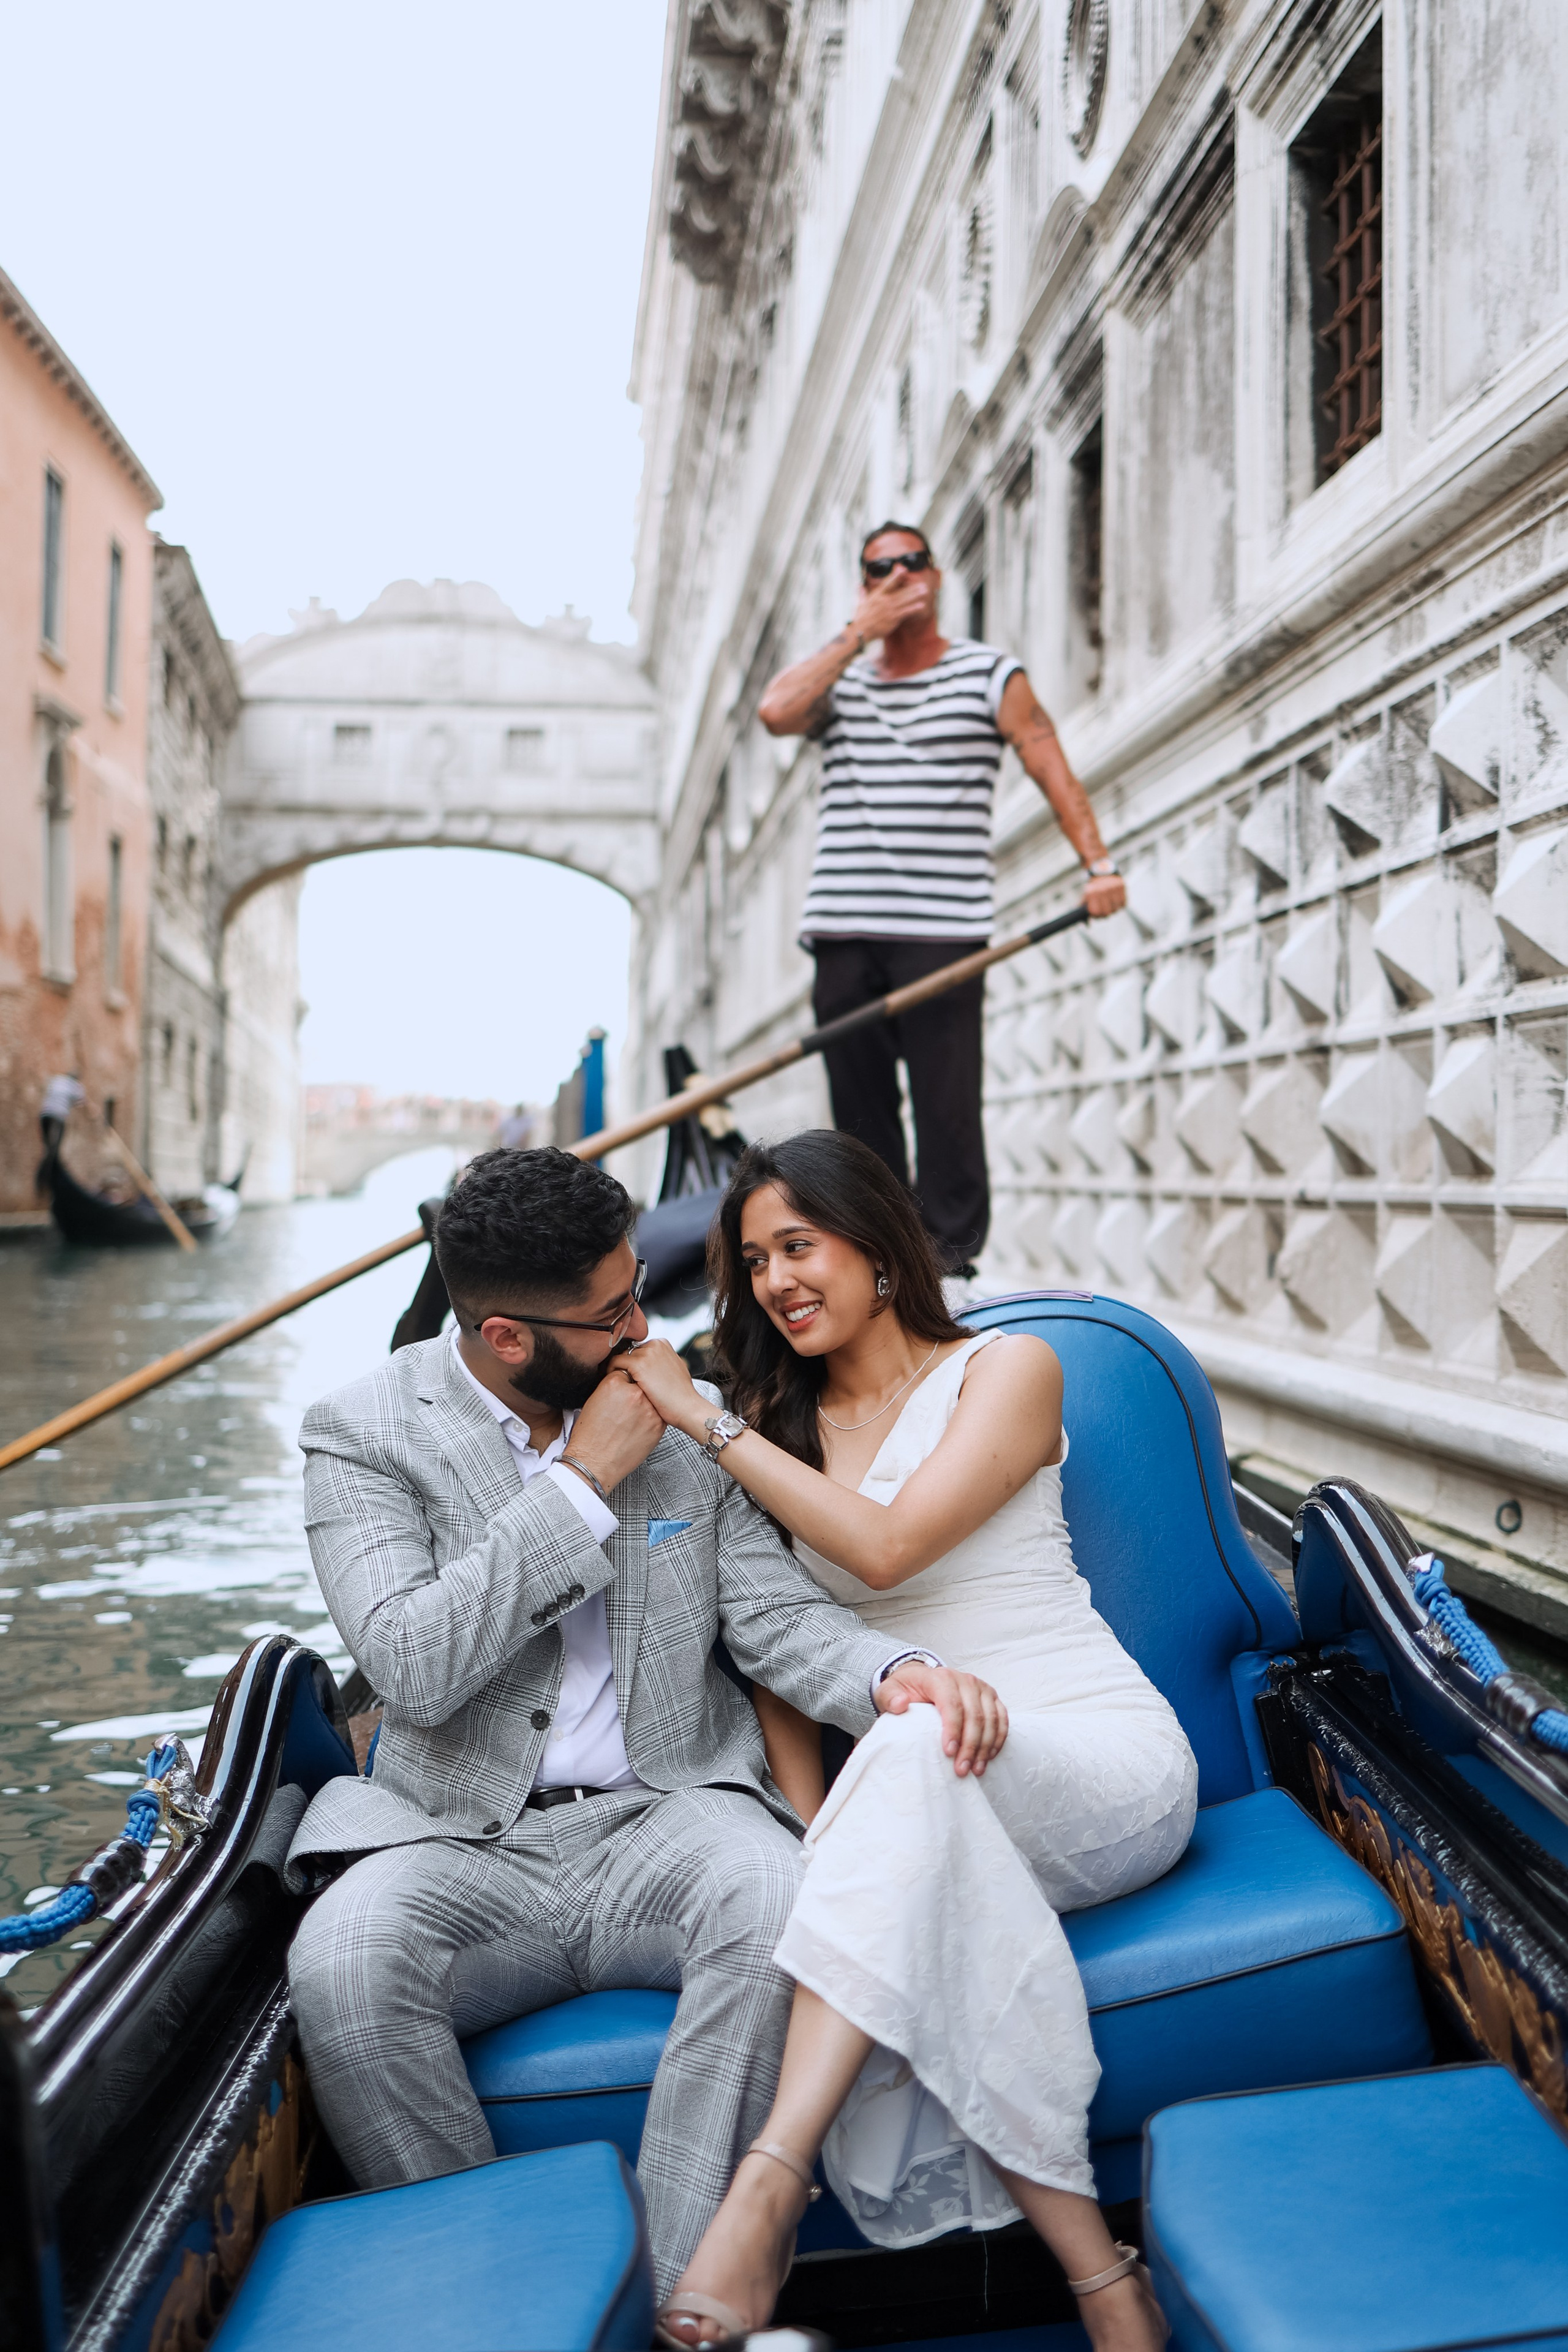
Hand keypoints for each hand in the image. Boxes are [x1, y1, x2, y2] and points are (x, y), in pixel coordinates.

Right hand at [566, 1364, 664, 1490]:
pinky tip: (637, 1426)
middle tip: (625, 1406)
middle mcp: (634, 1394)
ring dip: (645, 1404)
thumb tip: (624, 1380)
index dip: (622, 1382)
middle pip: (640, 1382)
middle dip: (635, 1391)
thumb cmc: (589, 1436)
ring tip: (630, 1418)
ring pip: (651, 1397)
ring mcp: (649, 1410)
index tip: (620, 1391)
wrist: (594, 1462)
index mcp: (614, 1384)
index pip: (625, 1371)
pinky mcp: (658, 1425)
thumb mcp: (593, 1401)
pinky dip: (650, 1418)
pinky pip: (658, 1413)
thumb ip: (612, 1387)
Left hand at [620, 1337, 706, 1435]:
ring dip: (619, 1368)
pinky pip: (616, 1362)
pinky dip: (612, 1371)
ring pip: (622, 1356)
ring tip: (620, 1383)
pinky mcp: (638, 1364)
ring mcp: (647, 1353)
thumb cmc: (681, 1393)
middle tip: (625, 1380)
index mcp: (663, 1343)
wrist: (686, 1406)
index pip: (640, 1349)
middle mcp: (655, 1344)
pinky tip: (615, 1382)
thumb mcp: (674, 1369)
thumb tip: (651, 1365)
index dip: (635, 1363)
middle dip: (627, 1365)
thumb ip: (662, 1362)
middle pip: (630, 1352)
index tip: (632, 1375)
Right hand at [850, 565, 932, 647]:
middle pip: (901, 592)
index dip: (895, 576)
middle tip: (922, 584)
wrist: (860, 631)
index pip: (887, 583)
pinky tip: (921, 605)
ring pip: (905, 601)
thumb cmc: (860, 618)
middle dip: (912, 588)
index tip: (903, 569)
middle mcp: (884, 600)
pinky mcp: (892, 618)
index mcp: (876, 595)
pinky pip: (905, 612)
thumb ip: (862, 594)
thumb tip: (859, 586)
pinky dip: (913, 608)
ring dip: (916, 595)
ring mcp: (889, 609)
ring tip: (925, 591)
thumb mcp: (860, 603)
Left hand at [875, 1662, 1008, 1776]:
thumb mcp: (890, 1691)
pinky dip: (998, 1739)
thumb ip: (890, 1697)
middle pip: (975, 1715)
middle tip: (961, 1770)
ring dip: (985, 1747)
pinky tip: (988, 1757)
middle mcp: (965, 1680)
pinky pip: (1002, 1719)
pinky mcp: (991, 1698)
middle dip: (970, 1746)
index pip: (952, 1703)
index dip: (953, 1729)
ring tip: (975, 1769)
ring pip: (991, 1719)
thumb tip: (900, 1704)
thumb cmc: (907, 1689)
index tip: (948, 1752)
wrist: (922, 1681)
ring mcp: (981, 1688)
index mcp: (941, 1677)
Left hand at [1083, 869, 1126, 918]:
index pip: (1096, 912)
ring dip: (1112, 910)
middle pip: (1107, 913)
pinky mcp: (1122, 886)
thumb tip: (1087, 925)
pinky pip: (1123, 904)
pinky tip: (1114, 901)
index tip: (1095, 915)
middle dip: (1104, 915)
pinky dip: (1119, 905)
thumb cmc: (1093, 887)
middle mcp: (1103, 889)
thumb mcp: (1085, 896)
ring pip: (1116, 910)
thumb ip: (1084, 910)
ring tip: (1108, 904)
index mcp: (1092, 892)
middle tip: (1103, 912)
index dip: (1096, 916)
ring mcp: (1113, 887)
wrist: (1102, 870)